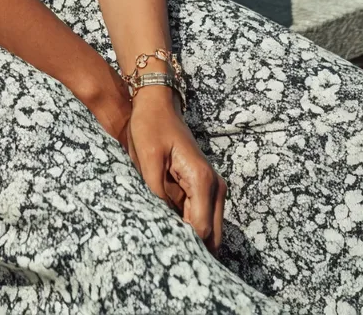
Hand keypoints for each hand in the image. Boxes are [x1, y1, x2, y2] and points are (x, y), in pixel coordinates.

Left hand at [126, 89, 225, 252]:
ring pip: (209, 229)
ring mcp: (212, 187)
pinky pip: (201, 216)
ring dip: (192, 240)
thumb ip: (157, 194)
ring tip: (167, 247)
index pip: (201, 229)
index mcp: (202, 180)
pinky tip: (170, 232)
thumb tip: (164, 225)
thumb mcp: (147, 159)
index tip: (165, 253)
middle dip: (195, 250)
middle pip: (212, 236)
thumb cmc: (150, 126)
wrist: (156, 103)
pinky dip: (190, 227)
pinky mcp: (203, 187)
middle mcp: (214, 186)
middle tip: (169, 259)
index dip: (186, 246)